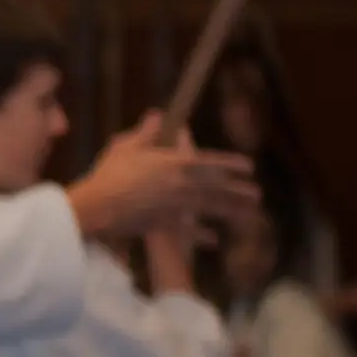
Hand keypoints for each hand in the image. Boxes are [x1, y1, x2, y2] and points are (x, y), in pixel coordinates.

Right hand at [66, 111, 258, 239]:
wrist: (99, 205)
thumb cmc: (110, 173)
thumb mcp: (126, 146)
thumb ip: (146, 131)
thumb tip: (158, 115)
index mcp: (175, 162)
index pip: (212, 161)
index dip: (232, 163)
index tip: (249, 167)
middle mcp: (182, 185)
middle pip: (218, 188)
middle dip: (239, 191)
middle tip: (257, 195)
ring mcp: (176, 206)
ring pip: (210, 208)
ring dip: (232, 211)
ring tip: (249, 215)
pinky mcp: (165, 224)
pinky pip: (188, 231)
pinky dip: (202, 236)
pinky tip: (214, 240)